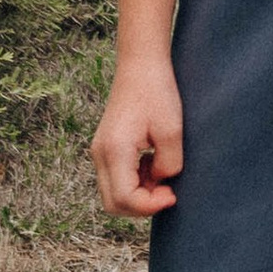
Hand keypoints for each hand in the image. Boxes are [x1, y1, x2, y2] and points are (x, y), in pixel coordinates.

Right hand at [90, 52, 184, 217]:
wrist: (141, 65)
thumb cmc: (157, 92)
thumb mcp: (171, 130)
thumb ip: (168, 164)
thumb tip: (161, 181)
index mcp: (114, 150)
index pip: (125, 199)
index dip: (150, 206)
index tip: (172, 194)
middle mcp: (100, 154)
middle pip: (113, 204)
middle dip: (142, 206)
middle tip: (167, 190)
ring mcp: (100, 151)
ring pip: (113, 194)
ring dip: (139, 195)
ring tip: (161, 173)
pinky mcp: (106, 148)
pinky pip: (116, 179)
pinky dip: (135, 182)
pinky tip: (153, 164)